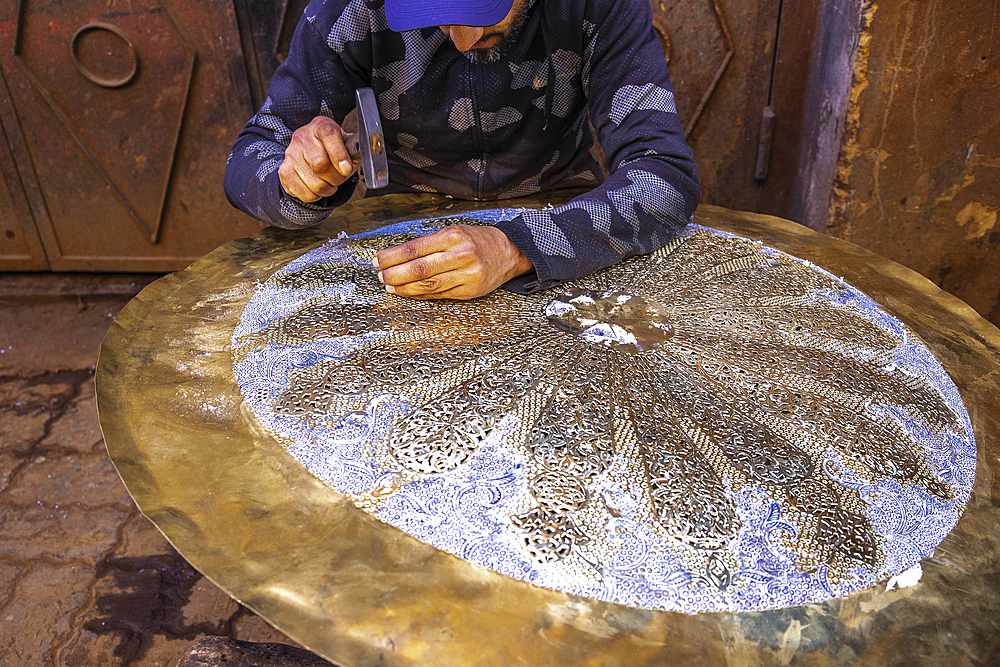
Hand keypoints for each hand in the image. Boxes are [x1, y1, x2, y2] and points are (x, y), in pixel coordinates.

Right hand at [278, 116, 354, 201]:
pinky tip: (318, 188)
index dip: (340, 155)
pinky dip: (316, 196)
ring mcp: (290, 154)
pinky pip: (304, 193)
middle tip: (340, 179)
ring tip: (330, 185)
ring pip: (314, 183)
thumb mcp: (347, 145)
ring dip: (328, 190)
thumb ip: (354, 149)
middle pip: (321, 164)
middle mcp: (302, 137)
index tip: (347, 169)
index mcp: (321, 126)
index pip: (329, 135)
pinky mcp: (284, 171)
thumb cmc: (334, 151)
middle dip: (336, 178)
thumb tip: (359, 152)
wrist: (311, 155)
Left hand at [373, 225, 533, 299]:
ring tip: (390, 286)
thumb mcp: (454, 233)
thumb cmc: (476, 241)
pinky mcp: (470, 290)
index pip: (414, 248)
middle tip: (380, 276)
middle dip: (394, 274)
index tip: (378, 260)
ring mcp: (466, 274)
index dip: (392, 256)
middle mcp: (460, 255)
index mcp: (453, 236)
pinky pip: (440, 294)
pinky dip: (420, 294)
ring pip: (428, 285)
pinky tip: (408, 292)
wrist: (508, 252)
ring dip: (405, 287)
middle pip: (419, 269)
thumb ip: (429, 245)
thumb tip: (397, 257)